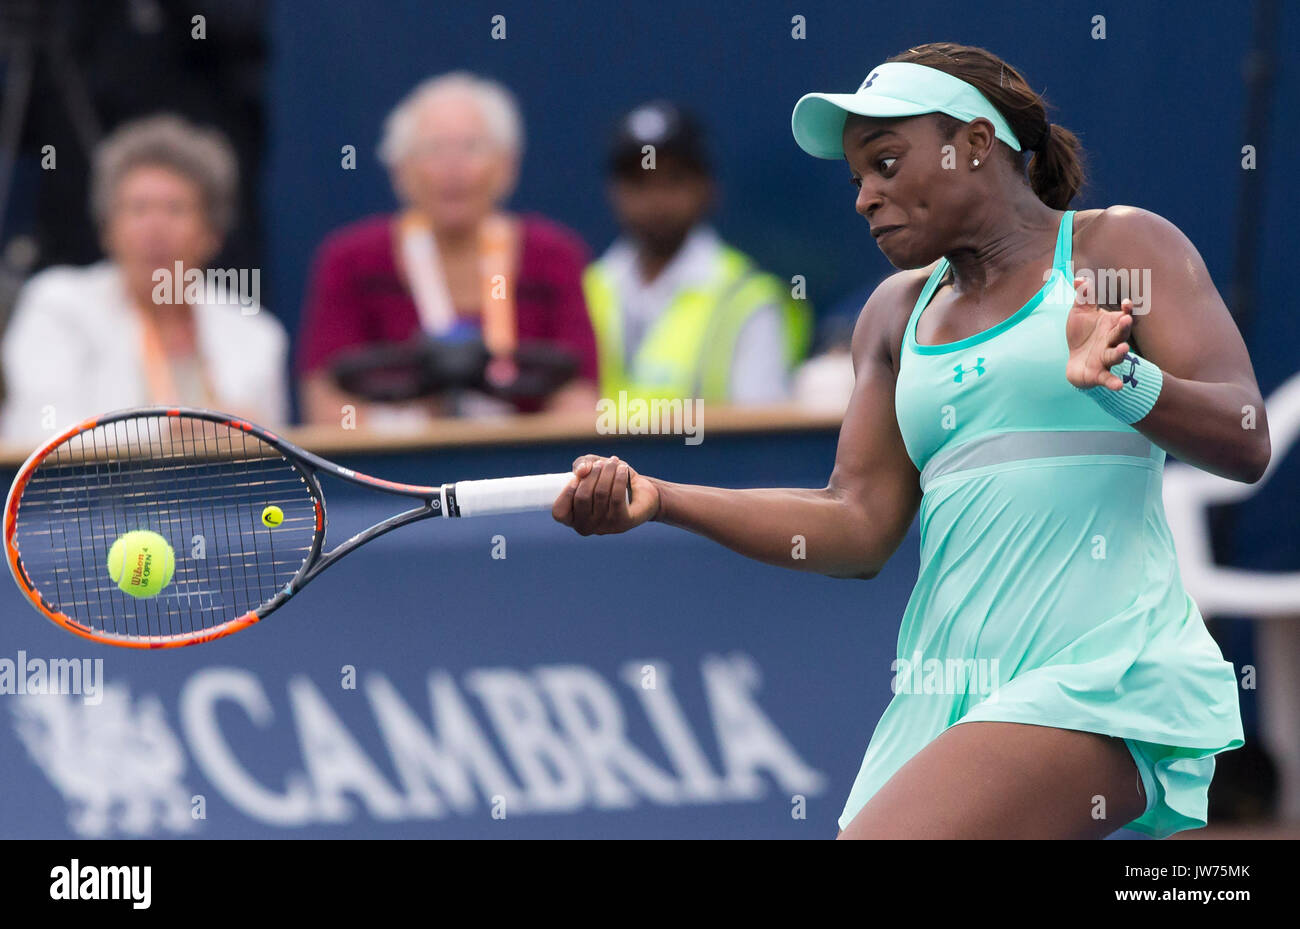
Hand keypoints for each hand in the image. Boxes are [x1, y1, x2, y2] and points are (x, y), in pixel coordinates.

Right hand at [552, 454, 660, 534]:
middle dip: (592, 474)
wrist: (641, 494)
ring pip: (601, 494)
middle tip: (602, 463)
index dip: (566, 492)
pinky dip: (619, 478)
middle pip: (582, 497)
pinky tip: (623, 469)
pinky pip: (616, 497)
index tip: (579, 475)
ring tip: (614, 462)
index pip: (559, 513)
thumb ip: (580, 465)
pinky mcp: (622, 523)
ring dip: (608, 472)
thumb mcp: (591, 469)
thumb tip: (581, 471)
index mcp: (573, 519)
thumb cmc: (610, 482)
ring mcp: (604, 527)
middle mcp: (587, 527)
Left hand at [1066, 276, 1135, 390]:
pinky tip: (1119, 386)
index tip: (1126, 303)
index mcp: (1110, 325)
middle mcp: (1112, 341)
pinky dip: (1113, 382)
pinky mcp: (1099, 374)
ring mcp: (1106, 358)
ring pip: (1116, 355)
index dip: (1126, 310)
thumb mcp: (1080, 313)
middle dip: (1123, 328)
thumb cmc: (1081, 335)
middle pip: (1121, 334)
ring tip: (1124, 349)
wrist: (1075, 362)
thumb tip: (1080, 278)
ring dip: (1121, 352)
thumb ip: (1082, 297)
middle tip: (1125, 320)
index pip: (1123, 316)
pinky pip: (1107, 378)